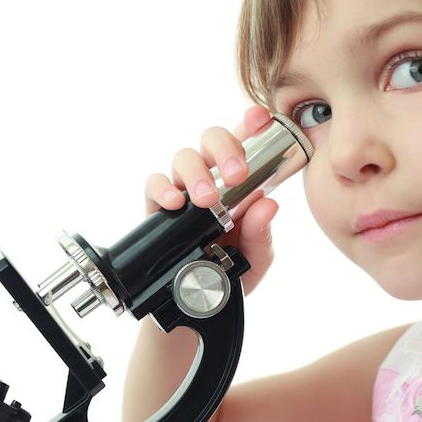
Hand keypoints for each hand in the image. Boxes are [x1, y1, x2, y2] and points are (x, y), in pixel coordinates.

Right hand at [144, 106, 277, 295]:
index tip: (260, 118)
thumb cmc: (230, 272)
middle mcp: (210, 178)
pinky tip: (174, 204)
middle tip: (238, 175)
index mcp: (239, 182)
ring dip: (197, 173)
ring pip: (183, 157)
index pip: (246, 142)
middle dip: (225, 149)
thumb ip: (261, 233)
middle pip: (212, 140)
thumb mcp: (255, 258)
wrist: (196, 303)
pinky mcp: (157, 206)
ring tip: (207, 200)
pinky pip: (153, 183)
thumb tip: (268, 204)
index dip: (252, 124)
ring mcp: (182, 189)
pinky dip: (162, 188)